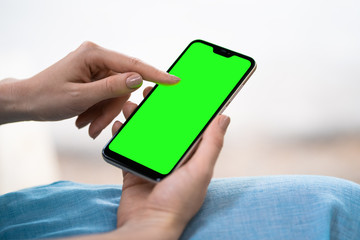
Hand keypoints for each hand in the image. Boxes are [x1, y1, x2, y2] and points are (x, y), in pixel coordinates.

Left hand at [0, 42, 179, 137]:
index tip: (174, 81)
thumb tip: (138, 79)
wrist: (27, 102)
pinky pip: (106, 95)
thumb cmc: (47, 97)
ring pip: (115, 93)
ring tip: (88, 126)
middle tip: (98, 128)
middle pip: (122, 84)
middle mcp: (96, 58)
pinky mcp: (93, 78)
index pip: (132, 64)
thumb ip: (110, 88)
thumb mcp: (80, 97)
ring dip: (104, 113)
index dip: (155, 74)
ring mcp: (95, 68)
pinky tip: (86, 120)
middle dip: (112, 108)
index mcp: (93, 54)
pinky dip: (99, 110)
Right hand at [110, 87, 230, 238]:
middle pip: (163, 127)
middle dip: (156, 109)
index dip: (183, 107)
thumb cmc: (178, 201)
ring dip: (137, 119)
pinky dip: (123, 136)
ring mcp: (151, 163)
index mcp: (190, 157)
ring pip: (144, 134)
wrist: (148, 225)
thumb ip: (211, 143)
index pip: (188, 126)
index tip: (176, 89)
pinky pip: (127, 148)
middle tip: (149, 92)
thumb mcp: (200, 170)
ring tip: (130, 105)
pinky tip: (119, 125)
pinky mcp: (134, 170)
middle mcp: (171, 158)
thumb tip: (224, 117)